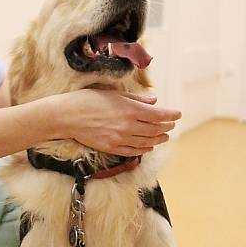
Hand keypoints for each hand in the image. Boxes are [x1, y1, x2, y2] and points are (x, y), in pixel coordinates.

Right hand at [64, 89, 181, 155]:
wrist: (67, 116)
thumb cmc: (88, 100)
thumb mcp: (113, 94)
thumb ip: (136, 99)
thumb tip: (153, 100)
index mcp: (130, 110)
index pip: (159, 115)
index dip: (171, 115)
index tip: (178, 114)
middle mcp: (128, 126)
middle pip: (155, 130)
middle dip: (166, 127)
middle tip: (171, 125)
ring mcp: (120, 139)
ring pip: (146, 143)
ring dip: (158, 140)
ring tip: (164, 137)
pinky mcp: (111, 148)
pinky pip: (133, 152)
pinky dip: (143, 150)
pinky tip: (148, 147)